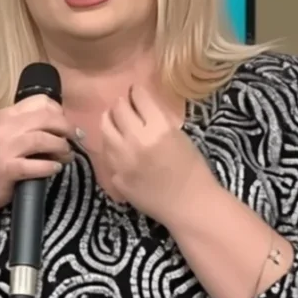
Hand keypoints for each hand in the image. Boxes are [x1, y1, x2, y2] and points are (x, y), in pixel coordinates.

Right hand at [0, 94, 74, 213]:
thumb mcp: (5, 134)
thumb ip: (27, 125)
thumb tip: (61, 122)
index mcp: (6, 115)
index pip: (40, 101)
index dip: (59, 111)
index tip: (66, 124)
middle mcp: (4, 127)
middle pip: (46, 118)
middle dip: (67, 128)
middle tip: (76, 139)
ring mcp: (4, 148)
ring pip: (43, 139)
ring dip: (61, 147)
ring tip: (66, 155)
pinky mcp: (7, 169)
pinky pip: (36, 165)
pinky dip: (50, 167)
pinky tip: (55, 168)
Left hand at [98, 85, 214, 221]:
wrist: (189, 205)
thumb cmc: (192, 170)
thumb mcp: (179, 136)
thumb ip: (157, 121)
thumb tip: (140, 107)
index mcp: (159, 128)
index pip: (138, 97)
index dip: (136, 91)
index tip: (135, 91)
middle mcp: (137, 140)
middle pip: (118, 109)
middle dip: (122, 104)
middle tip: (125, 106)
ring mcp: (122, 159)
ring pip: (105, 128)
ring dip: (111, 121)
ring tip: (117, 123)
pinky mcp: (115, 175)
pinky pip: (106, 152)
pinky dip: (111, 146)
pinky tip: (119, 147)